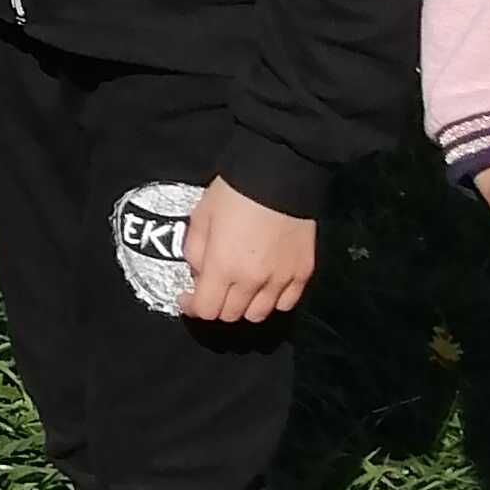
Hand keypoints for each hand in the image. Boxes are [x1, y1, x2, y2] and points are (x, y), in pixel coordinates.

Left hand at [181, 177, 315, 327]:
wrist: (280, 175)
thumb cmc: (235, 192)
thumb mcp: (201, 216)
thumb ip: (194, 251)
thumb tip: (198, 273)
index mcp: (223, 266)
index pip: (206, 309)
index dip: (192, 307)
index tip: (186, 297)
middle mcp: (253, 280)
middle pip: (231, 315)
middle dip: (216, 305)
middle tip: (211, 289)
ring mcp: (281, 279)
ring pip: (259, 314)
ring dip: (244, 306)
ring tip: (238, 288)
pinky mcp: (303, 273)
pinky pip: (286, 303)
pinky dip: (272, 300)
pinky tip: (264, 286)